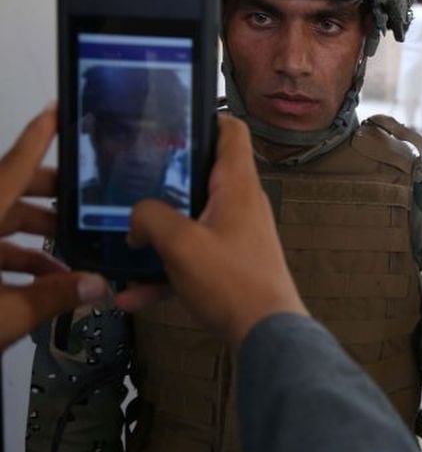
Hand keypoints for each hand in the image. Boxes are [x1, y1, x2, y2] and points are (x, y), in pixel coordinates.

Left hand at [0, 105, 107, 350]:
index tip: (56, 109)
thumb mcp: (1, 317)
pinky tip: (42, 283)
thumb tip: (97, 285)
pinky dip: (13, 261)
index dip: (37, 139)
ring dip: (35, 240)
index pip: (11, 170)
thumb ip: (51, 297)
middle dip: (50, 200)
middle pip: (8, 193)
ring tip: (73, 261)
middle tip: (86, 203)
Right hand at [115, 115, 306, 348]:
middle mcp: (242, 204)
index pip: (231, 131)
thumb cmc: (234, 283)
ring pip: (192, 221)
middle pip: (204, 175)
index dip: (205, 117)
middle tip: (132, 178)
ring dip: (159, 233)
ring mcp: (238, 234)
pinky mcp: (232, 264)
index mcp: (237, 186)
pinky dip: (166, 272)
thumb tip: (136, 217)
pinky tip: (133, 295)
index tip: (173, 119)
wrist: (266, 334)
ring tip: (124, 244)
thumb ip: (149, 218)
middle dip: (166, 178)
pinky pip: (193, 258)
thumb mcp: (180, 244)